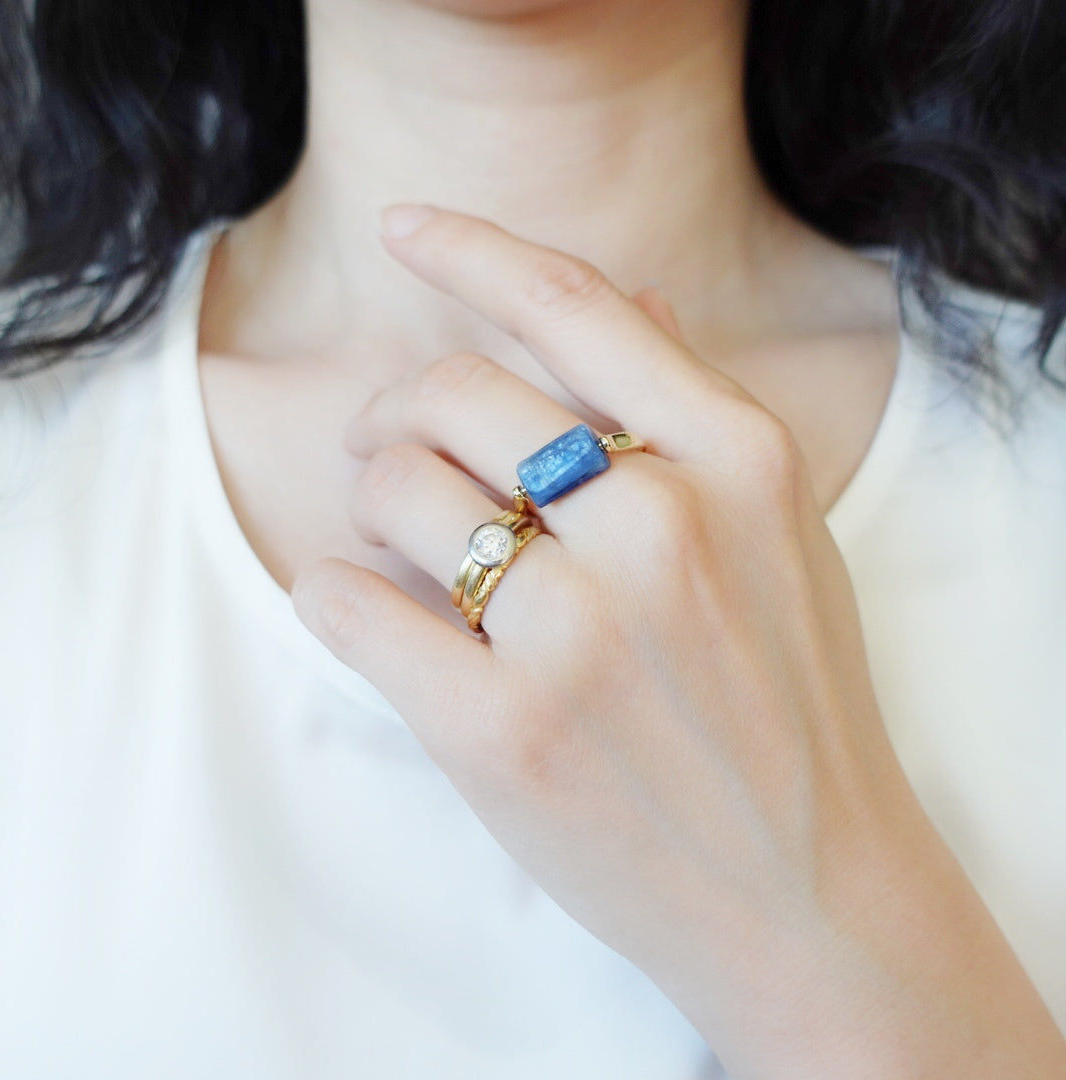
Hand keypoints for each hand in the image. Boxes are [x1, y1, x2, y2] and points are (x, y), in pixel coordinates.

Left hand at [293, 207, 1065, 1077]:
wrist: (812, 889)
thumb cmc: (792, 705)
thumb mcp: (781, 535)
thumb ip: (694, 412)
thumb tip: (622, 300)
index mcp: (736, 459)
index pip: (571, 304)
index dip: (469, 248)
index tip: (403, 228)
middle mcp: (659, 526)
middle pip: (454, 393)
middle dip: (397, 410)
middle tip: (386, 446)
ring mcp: (576, 634)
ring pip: (392, 489)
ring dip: (371, 502)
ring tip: (398, 541)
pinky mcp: (501, 733)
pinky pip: (348, 606)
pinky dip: (333, 594)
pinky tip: (361, 608)